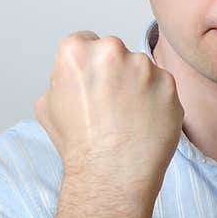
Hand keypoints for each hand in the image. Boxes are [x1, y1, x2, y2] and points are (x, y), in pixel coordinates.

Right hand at [35, 32, 183, 199]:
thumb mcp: (47, 105)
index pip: (84, 42)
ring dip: (137, 86)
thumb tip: (74, 76)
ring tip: (127, 118)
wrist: (111, 174)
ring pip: (141, 69)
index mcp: (76, 51)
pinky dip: (156, 101)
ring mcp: (144, 66)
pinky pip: (162, 86)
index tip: (91, 85)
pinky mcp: (169, 83)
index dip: (87, 66)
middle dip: (113, 72)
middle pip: (114, 53)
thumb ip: (61, 78)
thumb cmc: (78, 145)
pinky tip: (145, 123)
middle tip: (109, 105)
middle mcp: (111, 50)